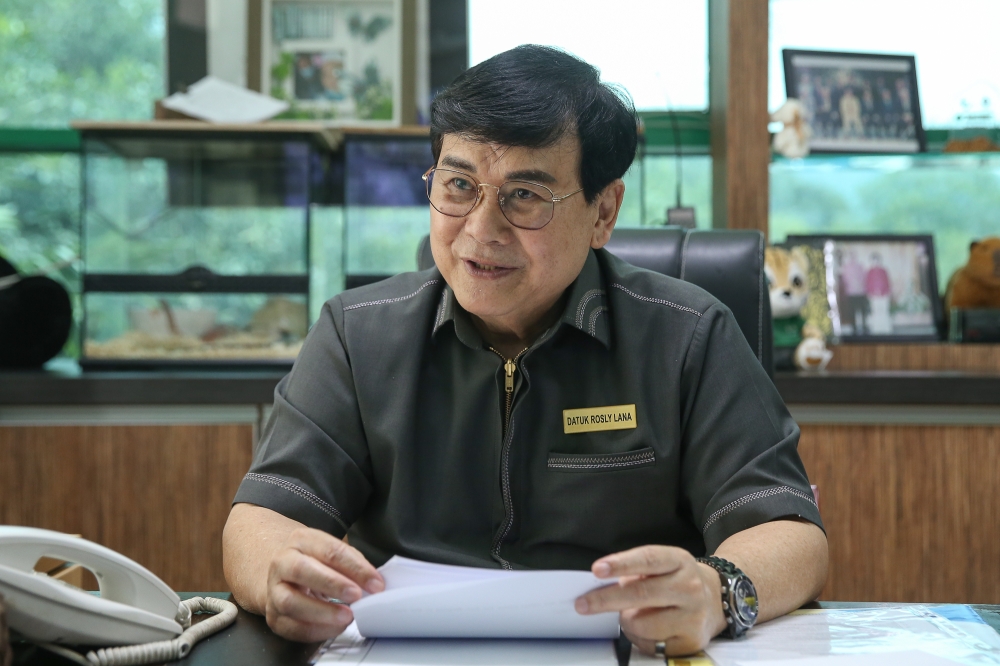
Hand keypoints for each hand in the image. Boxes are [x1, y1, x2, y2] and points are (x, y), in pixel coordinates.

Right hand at [265, 527, 383, 641]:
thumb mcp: (333, 553)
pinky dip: (315, 630)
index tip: (376, 584)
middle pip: (302, 570)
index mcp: (301, 540)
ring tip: (347, 616)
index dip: (355, 568)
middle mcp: (282, 563)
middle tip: (356, 596)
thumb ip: (353, 564)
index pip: (330, 550)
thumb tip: (375, 583)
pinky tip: (334, 628)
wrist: (284, 575)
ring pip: (290, 602)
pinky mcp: (273, 616)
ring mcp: (274, 590)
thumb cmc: (316, 563)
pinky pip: (291, 627)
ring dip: (322, 612)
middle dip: (332, 584)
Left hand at [575, 546, 726, 656]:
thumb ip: (636, 572)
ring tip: (632, 615)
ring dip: (627, 621)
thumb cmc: (677, 580)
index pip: (647, 559)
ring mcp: (693, 616)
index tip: (597, 570)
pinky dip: (640, 639)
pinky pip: (651, 645)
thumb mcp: (662, 565)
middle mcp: (689, 587)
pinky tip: (649, 629)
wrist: (716, 600)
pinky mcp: (691, 641)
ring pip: (642, 624)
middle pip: (641, 594)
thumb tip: (599, 587)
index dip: (621, 564)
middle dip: (606, 600)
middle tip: (582, 604)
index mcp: (678, 561)